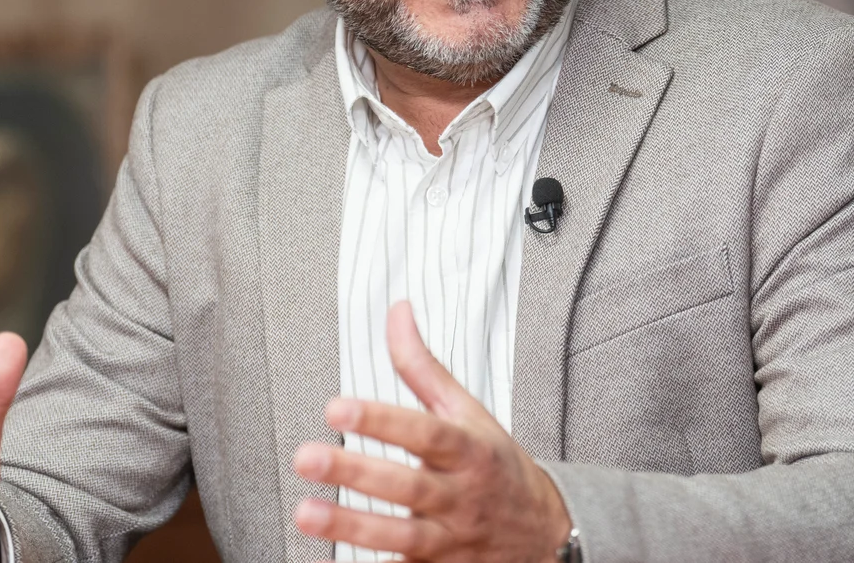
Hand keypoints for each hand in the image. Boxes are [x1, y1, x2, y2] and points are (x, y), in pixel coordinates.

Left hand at [292, 301, 570, 561]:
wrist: (546, 534)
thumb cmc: (497, 466)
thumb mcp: (470, 413)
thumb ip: (424, 367)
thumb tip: (397, 312)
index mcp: (469, 451)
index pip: (425, 432)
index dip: (382, 419)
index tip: (337, 406)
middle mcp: (460, 496)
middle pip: (407, 485)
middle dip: (356, 471)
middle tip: (307, 456)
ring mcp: (451, 540)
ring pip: (401, 535)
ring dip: (351, 526)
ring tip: (307, 512)